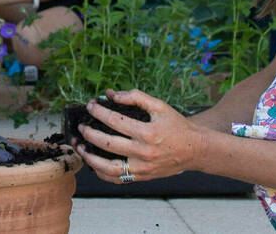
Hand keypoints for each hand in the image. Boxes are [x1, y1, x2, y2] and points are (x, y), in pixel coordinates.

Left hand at [75, 89, 206, 183]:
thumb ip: (137, 97)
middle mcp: (143, 152)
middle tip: (82, 126)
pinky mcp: (141, 177)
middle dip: (89, 133)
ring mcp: (141, 167)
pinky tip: (94, 164)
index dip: (99, 112)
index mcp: (148, 132)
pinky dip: (101, 173)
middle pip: (108, 143)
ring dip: (90, 157)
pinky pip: (116, 179)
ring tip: (81, 147)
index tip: (91, 106)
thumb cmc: (177, 126)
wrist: (194, 149)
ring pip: (107, 167)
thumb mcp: (160, 106)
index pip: (115, 121)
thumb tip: (113, 95)